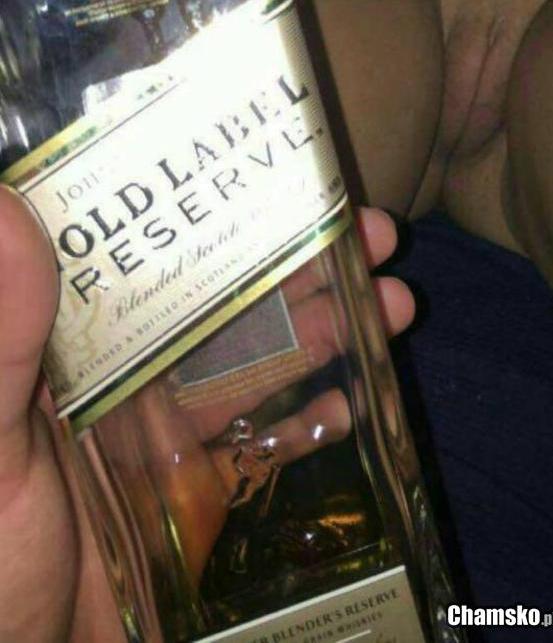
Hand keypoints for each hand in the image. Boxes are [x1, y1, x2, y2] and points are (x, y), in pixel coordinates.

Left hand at [0, 186, 413, 642]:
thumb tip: (8, 209)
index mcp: (69, 347)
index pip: (144, 254)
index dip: (211, 210)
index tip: (274, 175)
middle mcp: (122, 376)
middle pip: (222, 300)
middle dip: (298, 261)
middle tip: (368, 230)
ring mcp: (169, 437)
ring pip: (258, 362)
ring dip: (327, 328)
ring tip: (395, 300)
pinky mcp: (205, 496)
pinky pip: (270, 445)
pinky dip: (318, 419)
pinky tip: (361, 399)